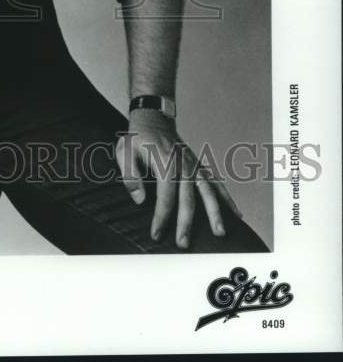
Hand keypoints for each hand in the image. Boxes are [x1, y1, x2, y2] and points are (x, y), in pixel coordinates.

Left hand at [116, 109, 242, 248]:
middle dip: (186, 223)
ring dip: (215, 212)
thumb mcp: (124, 152)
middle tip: (184, 244)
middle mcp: (183, 164)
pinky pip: (216, 182)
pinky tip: (236, 214)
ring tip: (220, 232)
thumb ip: (130, 176)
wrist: (153, 116)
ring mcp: (194, 164)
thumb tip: (140, 200)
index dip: (161, 217)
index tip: (157, 234)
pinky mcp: (199, 165)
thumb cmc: (137, 137)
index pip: (165, 197)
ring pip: (208, 191)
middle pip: (188, 198)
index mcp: (164, 162)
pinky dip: (226, 198)